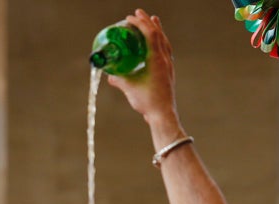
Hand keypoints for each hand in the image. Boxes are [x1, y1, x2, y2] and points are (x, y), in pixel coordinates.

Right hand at [107, 9, 183, 141]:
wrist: (162, 115)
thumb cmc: (147, 102)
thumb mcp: (129, 89)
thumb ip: (118, 80)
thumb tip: (109, 76)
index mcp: (156, 60)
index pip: (150, 34)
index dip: (139, 24)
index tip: (129, 18)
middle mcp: (164, 60)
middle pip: (158, 34)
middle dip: (147, 21)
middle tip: (138, 13)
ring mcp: (168, 65)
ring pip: (164, 41)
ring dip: (157, 29)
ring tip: (152, 20)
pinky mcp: (168, 72)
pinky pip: (166, 50)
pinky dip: (161, 41)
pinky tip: (157, 42)